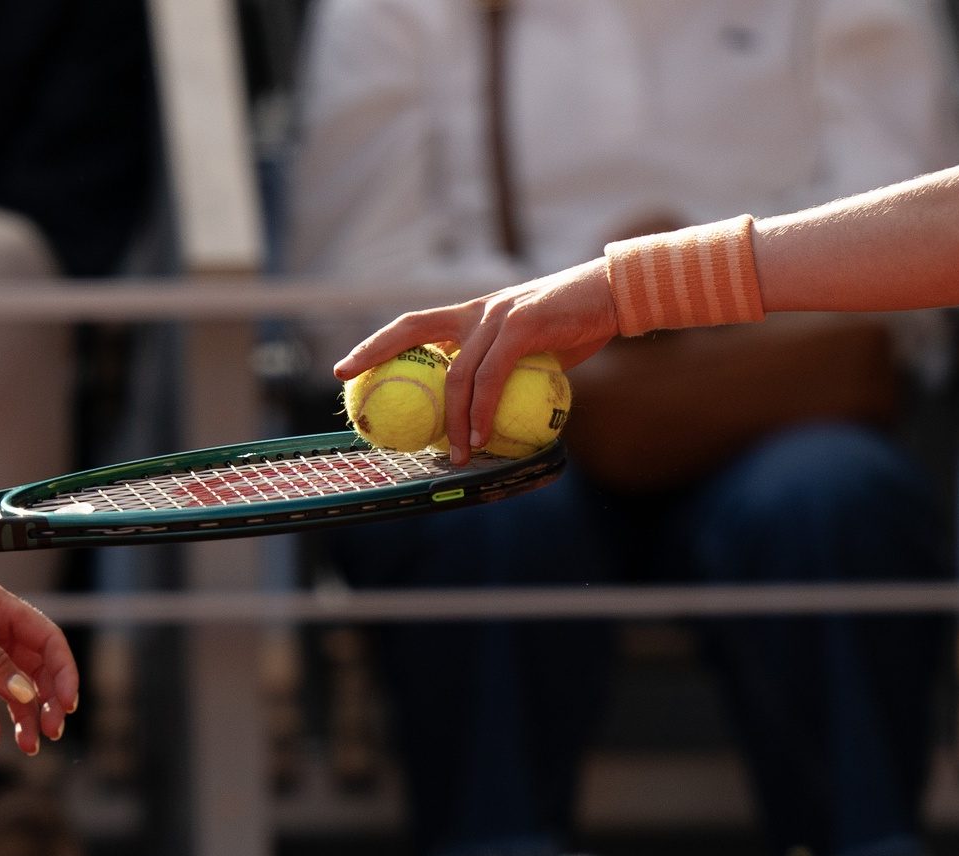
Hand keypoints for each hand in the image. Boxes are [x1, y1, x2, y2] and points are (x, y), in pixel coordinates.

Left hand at [0, 564, 79, 754]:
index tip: (67, 703)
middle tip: (50, 731)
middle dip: (47, 701)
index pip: (47, 641)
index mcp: (1, 610)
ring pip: (11, 691)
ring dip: (23, 717)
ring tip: (28, 745)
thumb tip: (26, 693)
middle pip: (35, 670)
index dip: (63, 671)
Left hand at [333, 257, 618, 463]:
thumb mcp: (529, 351)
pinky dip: (484, 410)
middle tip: (348, 383)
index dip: (375, 344)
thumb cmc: (573, 327)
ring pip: (458, 372)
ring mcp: (497, 315)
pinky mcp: (522, 326)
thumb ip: (499, 372)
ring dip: (454, 419)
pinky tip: (483, 437)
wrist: (614, 297)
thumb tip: (480, 416)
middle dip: (374, 352)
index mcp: (471, 315)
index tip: (344, 368)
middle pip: (412, 329)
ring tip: (456, 454)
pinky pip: (492, 377)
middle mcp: (476, 311)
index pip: (412, 325)